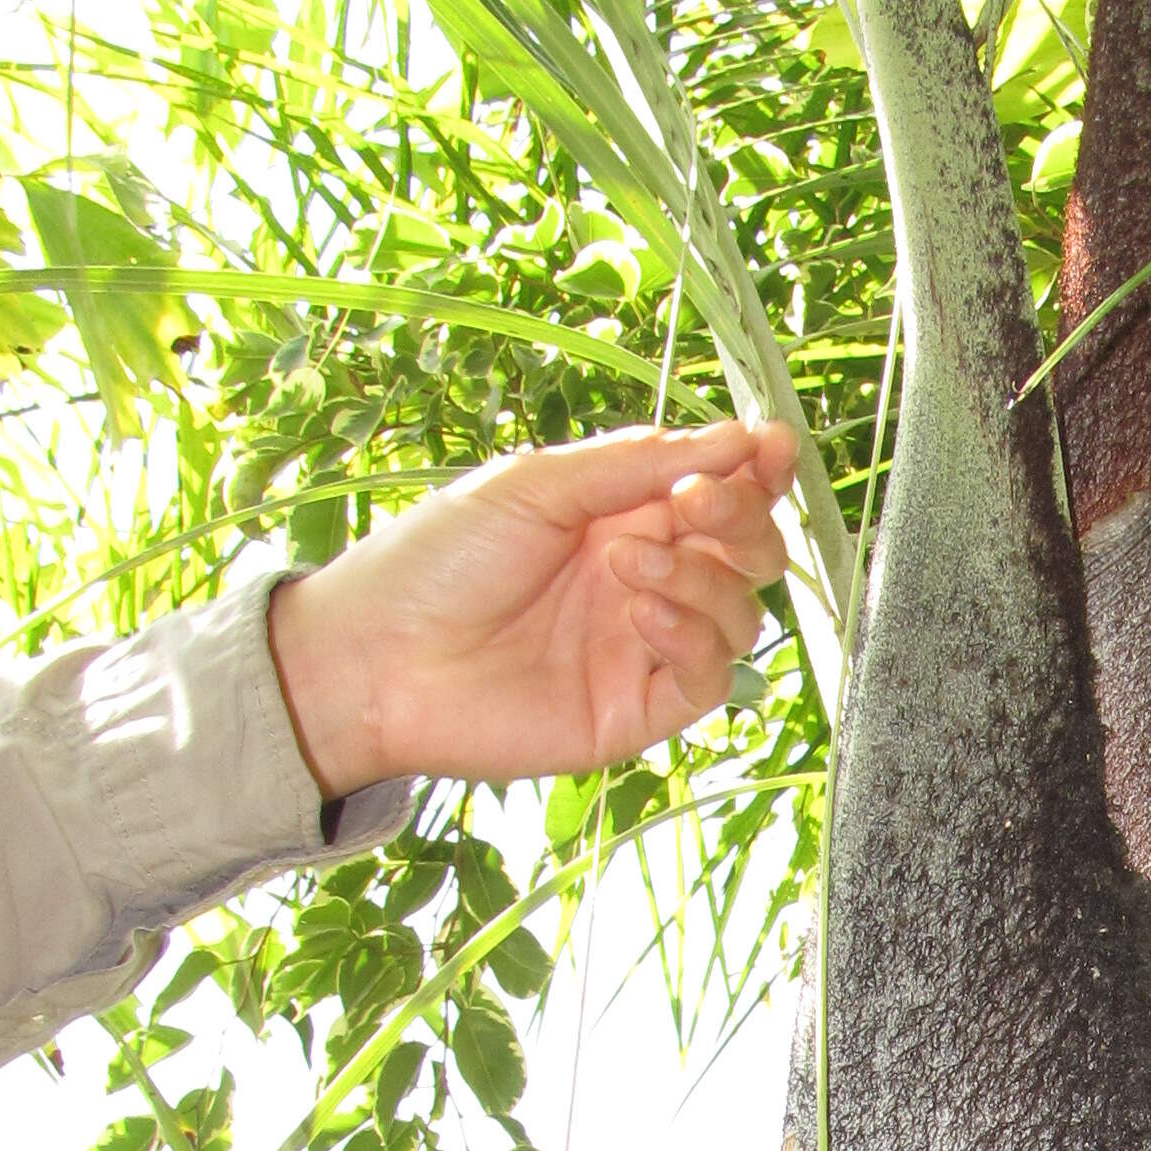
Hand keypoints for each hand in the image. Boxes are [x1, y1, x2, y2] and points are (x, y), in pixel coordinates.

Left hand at [267, 419, 801, 797]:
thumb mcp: (538, 485)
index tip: (772, 447)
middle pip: (748, 552)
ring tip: (627, 565)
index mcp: (623, 515)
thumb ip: (639, 463)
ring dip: (703, 579)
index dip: (757, 470)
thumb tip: (740, 440)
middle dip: (741, 521)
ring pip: (740, 614)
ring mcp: (645, 646)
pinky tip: (640, 613)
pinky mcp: (639, 710)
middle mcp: (646, 578)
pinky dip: (692, 637)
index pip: (720, 491)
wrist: (379, 659)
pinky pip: (709, 677)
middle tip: (695, 504)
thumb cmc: (438, 561)